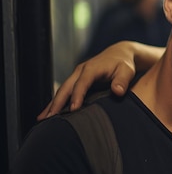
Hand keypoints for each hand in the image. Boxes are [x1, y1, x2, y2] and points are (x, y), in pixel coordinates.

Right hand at [38, 41, 154, 119]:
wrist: (119, 54)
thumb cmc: (124, 64)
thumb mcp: (127, 70)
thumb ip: (122, 81)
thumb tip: (118, 91)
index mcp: (92, 68)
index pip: (82, 83)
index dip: (77, 96)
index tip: (73, 109)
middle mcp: (81, 71)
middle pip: (66, 87)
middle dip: (57, 102)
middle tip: (49, 118)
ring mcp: (77, 76)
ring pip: (62, 90)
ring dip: (52, 104)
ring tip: (43, 119)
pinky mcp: (76, 81)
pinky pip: (65, 92)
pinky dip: (57, 102)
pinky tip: (50, 114)